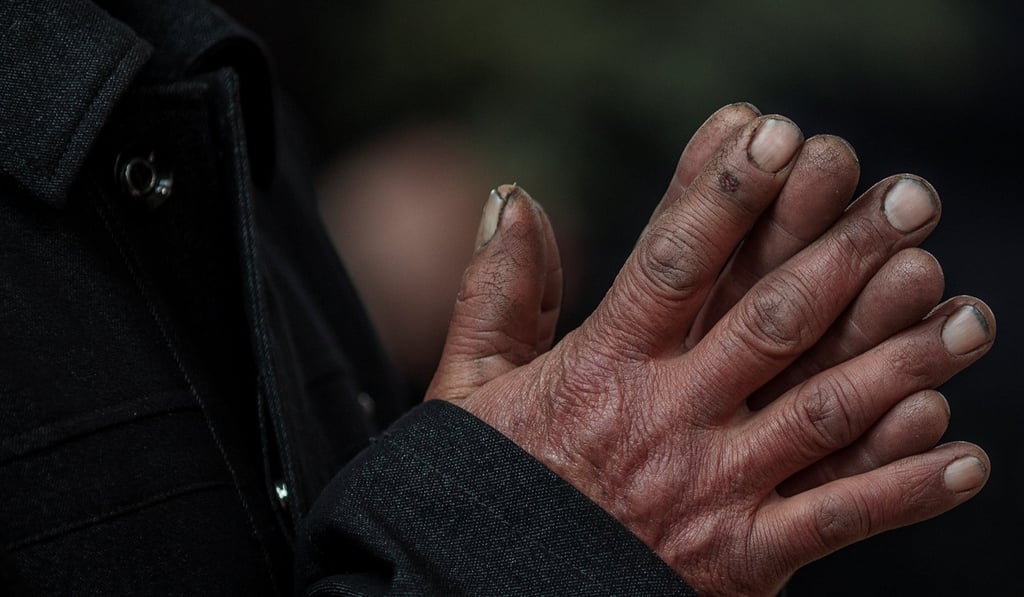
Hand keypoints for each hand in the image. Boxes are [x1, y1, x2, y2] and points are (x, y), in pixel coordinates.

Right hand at [427, 104, 993, 595]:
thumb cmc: (486, 490)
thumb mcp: (468, 386)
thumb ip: (496, 292)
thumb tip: (514, 198)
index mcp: (601, 367)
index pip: (674, 262)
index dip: (725, 193)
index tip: (774, 133)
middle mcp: (666, 418)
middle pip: (772, 321)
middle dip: (847, 254)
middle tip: (910, 201)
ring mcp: (710, 490)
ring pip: (824, 412)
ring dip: (902, 360)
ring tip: (964, 313)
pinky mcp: (740, 559)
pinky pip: (836, 520)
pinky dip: (905, 490)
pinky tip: (964, 455)